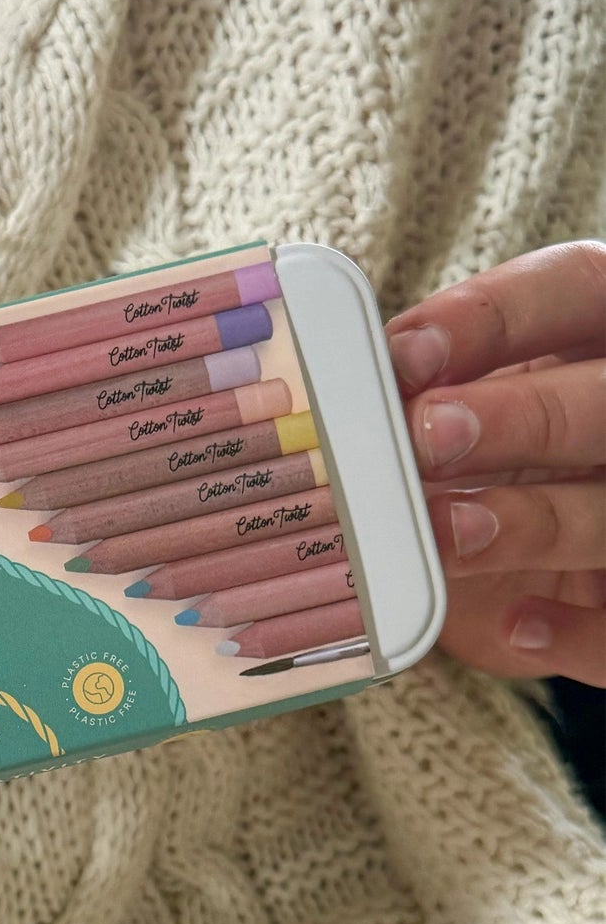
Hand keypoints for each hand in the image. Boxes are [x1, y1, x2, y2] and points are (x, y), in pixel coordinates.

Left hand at [386, 240, 604, 685]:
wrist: (526, 574)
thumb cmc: (476, 467)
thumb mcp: (451, 417)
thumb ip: (421, 398)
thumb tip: (343, 403)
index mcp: (592, 340)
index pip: (569, 292)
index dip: (493, 317)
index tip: (404, 354)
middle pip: (601, 402)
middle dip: (521, 416)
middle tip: (428, 435)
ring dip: (534, 521)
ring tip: (448, 529)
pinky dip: (575, 630)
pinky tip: (517, 624)